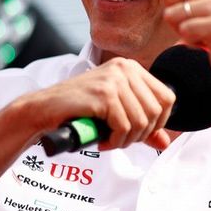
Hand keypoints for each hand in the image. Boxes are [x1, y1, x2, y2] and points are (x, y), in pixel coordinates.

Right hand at [24, 58, 175, 150]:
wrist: (44, 109)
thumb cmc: (79, 110)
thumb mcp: (116, 114)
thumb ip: (142, 126)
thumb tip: (165, 143)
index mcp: (132, 68)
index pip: (167, 97)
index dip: (158, 122)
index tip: (138, 132)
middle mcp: (125, 68)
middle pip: (156, 111)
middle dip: (141, 134)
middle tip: (120, 139)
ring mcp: (114, 79)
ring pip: (141, 121)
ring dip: (127, 140)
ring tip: (110, 140)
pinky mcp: (103, 94)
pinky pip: (124, 126)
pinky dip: (115, 140)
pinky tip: (102, 140)